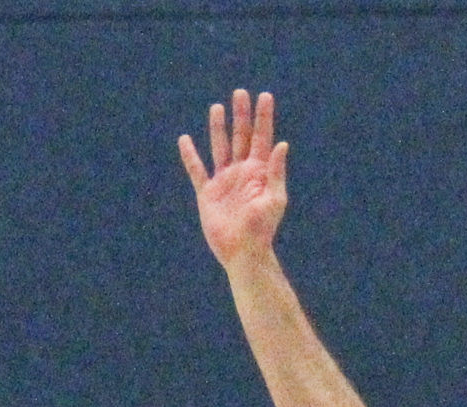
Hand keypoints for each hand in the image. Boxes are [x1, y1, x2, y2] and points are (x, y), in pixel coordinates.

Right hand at [179, 88, 288, 267]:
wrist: (242, 252)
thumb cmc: (262, 229)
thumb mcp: (274, 200)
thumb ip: (275, 172)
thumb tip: (281, 144)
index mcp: (259, 171)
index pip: (262, 138)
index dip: (264, 117)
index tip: (265, 96)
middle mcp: (241, 172)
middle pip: (241, 136)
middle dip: (241, 115)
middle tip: (240, 93)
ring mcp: (224, 181)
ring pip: (220, 147)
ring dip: (218, 128)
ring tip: (217, 107)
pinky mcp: (207, 193)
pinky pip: (197, 170)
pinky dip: (190, 156)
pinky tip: (185, 140)